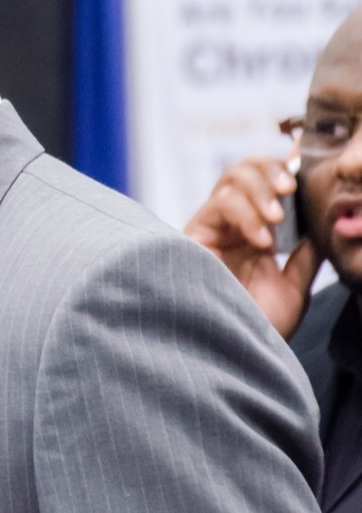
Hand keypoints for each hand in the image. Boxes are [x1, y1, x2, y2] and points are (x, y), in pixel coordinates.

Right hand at [184, 157, 319, 338]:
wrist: (234, 354)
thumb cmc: (259, 326)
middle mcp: (230, 224)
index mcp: (254, 231)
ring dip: (259, 191)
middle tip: (289, 188)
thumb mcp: (294, 286)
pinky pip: (218, 204)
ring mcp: (211, 227)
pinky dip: (244, 215)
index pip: (266, 184)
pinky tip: (260, 241)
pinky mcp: (193, 235)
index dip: (283, 167)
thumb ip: (305, 254)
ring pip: (231, 178)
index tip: (302, 158)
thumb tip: (320, 221)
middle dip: (269, 171)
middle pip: (244, 169)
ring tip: (275, 219)